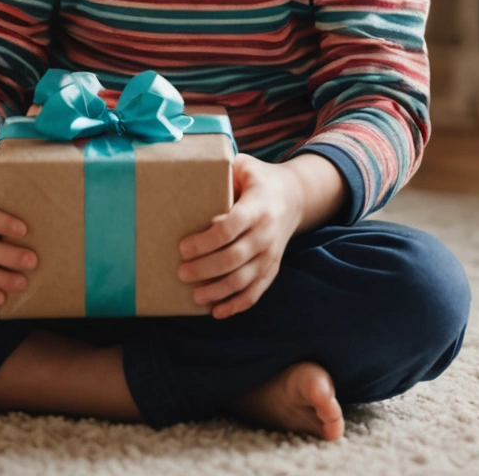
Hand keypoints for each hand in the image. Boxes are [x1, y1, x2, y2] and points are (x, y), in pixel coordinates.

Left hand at [177, 153, 344, 318]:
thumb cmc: (260, 180)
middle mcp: (266, 233)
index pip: (230, 228)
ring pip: (244, 279)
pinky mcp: (273, 267)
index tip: (182, 247)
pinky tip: (217, 312)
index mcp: (257, 207)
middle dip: (205, 269)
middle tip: (181, 272)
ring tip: (195, 296)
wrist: (296, 197)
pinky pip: (257, 291)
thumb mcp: (245, 166)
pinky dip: (237, 304)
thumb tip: (193, 170)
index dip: (205, 241)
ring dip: (218, 291)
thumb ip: (224, 168)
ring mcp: (271, 253)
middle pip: (234, 258)